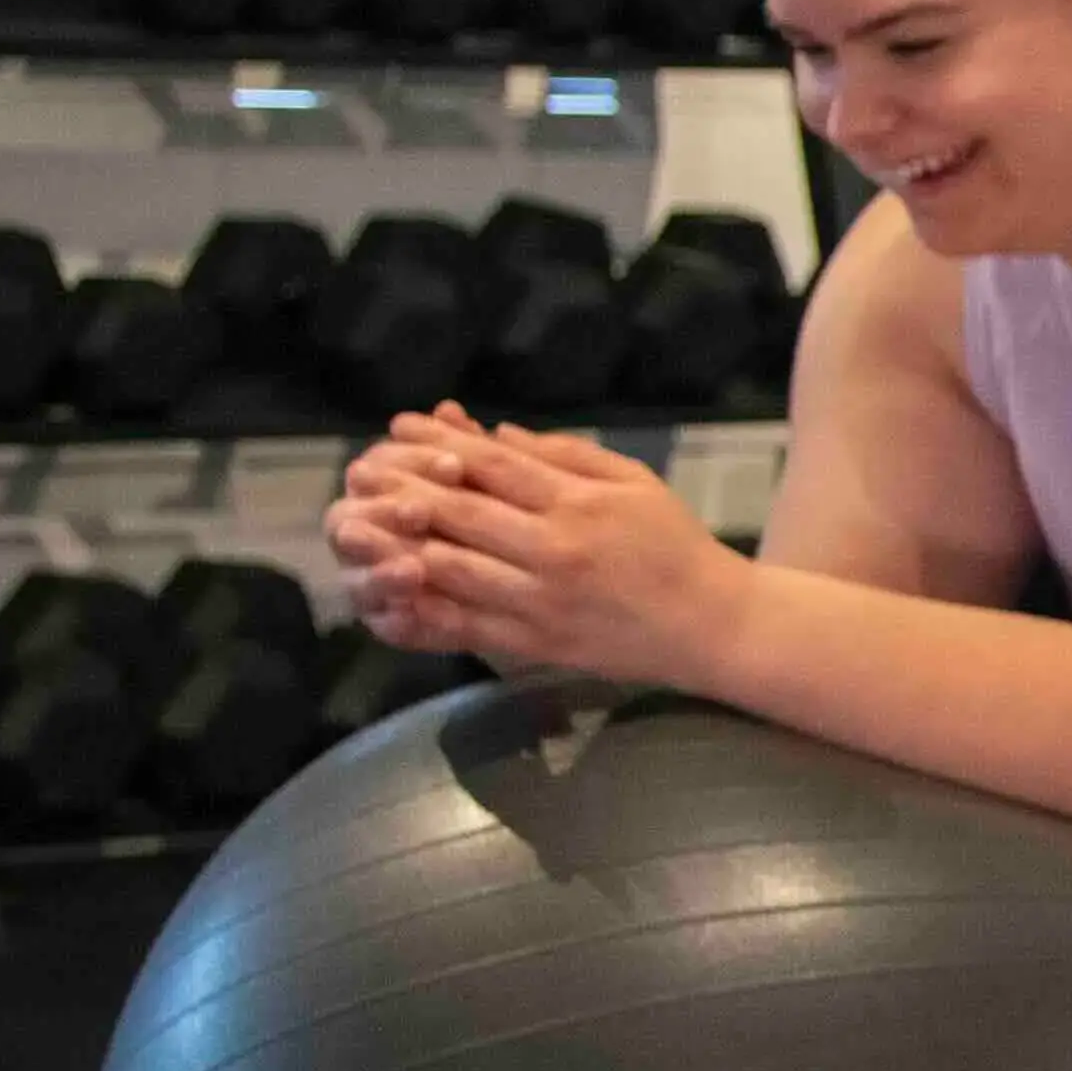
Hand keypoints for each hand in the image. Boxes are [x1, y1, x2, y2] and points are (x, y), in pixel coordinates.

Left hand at [315, 412, 737, 685]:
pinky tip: (389, 595)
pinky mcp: (534, 643)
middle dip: (403, 488)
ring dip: (398, 545)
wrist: (712, 624)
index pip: (493, 463)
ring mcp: (540, 599)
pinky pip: (466, 625)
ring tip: (359, 524)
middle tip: (360, 471)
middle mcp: (553, 548)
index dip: (440, 443)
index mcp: (579, 502)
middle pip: (460, 511)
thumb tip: (498, 434)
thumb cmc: (676, 544)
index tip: (401, 427)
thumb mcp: (635, 481)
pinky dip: (421, 611)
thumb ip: (567, 455)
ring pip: (451, 567)